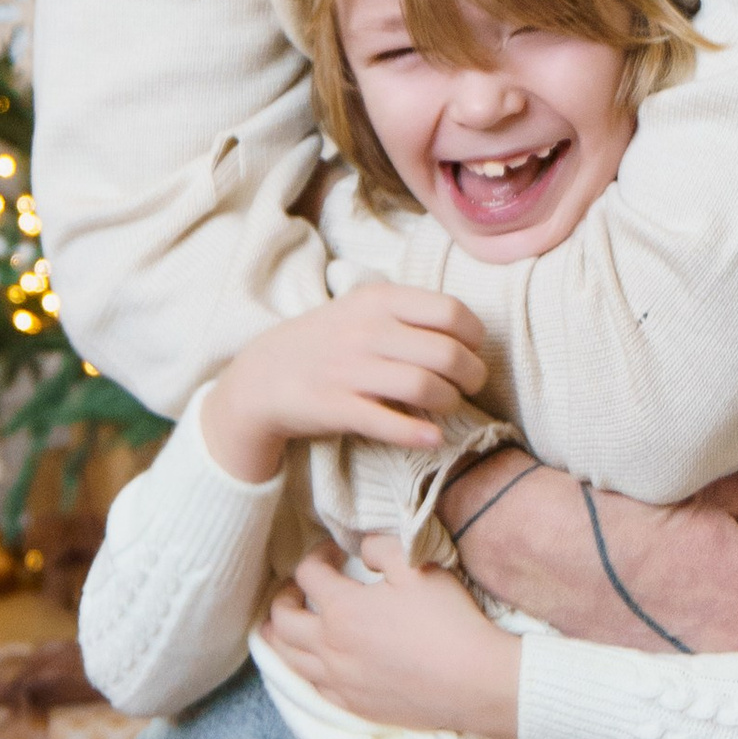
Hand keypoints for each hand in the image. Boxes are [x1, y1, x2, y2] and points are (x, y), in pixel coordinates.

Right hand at [204, 287, 488, 484]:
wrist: (262, 376)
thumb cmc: (327, 343)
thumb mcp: (362, 309)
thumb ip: (409, 314)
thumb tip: (467, 334)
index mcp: (378, 300)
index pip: (451, 312)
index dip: (475, 337)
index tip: (473, 352)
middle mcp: (366, 331)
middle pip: (446, 353)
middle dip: (471, 375)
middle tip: (469, 386)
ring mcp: (350, 369)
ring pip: (424, 387)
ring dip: (449, 403)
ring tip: (447, 406)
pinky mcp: (336, 407)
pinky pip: (389, 423)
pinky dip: (419, 434)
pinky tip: (433, 438)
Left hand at [262, 538, 520, 737]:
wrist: (473, 682)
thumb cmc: (447, 621)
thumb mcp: (417, 567)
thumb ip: (381, 548)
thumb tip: (361, 550)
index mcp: (341, 609)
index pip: (308, 574)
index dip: (317, 555)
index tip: (335, 552)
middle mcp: (330, 647)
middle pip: (282, 620)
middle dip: (283, 598)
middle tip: (295, 590)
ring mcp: (338, 681)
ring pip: (288, 659)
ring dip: (281, 637)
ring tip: (287, 626)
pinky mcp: (353, 706)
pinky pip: (313, 687)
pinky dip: (305, 669)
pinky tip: (316, 663)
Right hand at [440, 456, 737, 653]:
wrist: (535, 544)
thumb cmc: (615, 507)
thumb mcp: (700, 485)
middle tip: (714, 555)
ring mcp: (708, 666)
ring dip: (724, 612)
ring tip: (685, 581)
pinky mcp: (669, 679)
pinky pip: (702, 652)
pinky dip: (691, 632)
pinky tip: (663, 605)